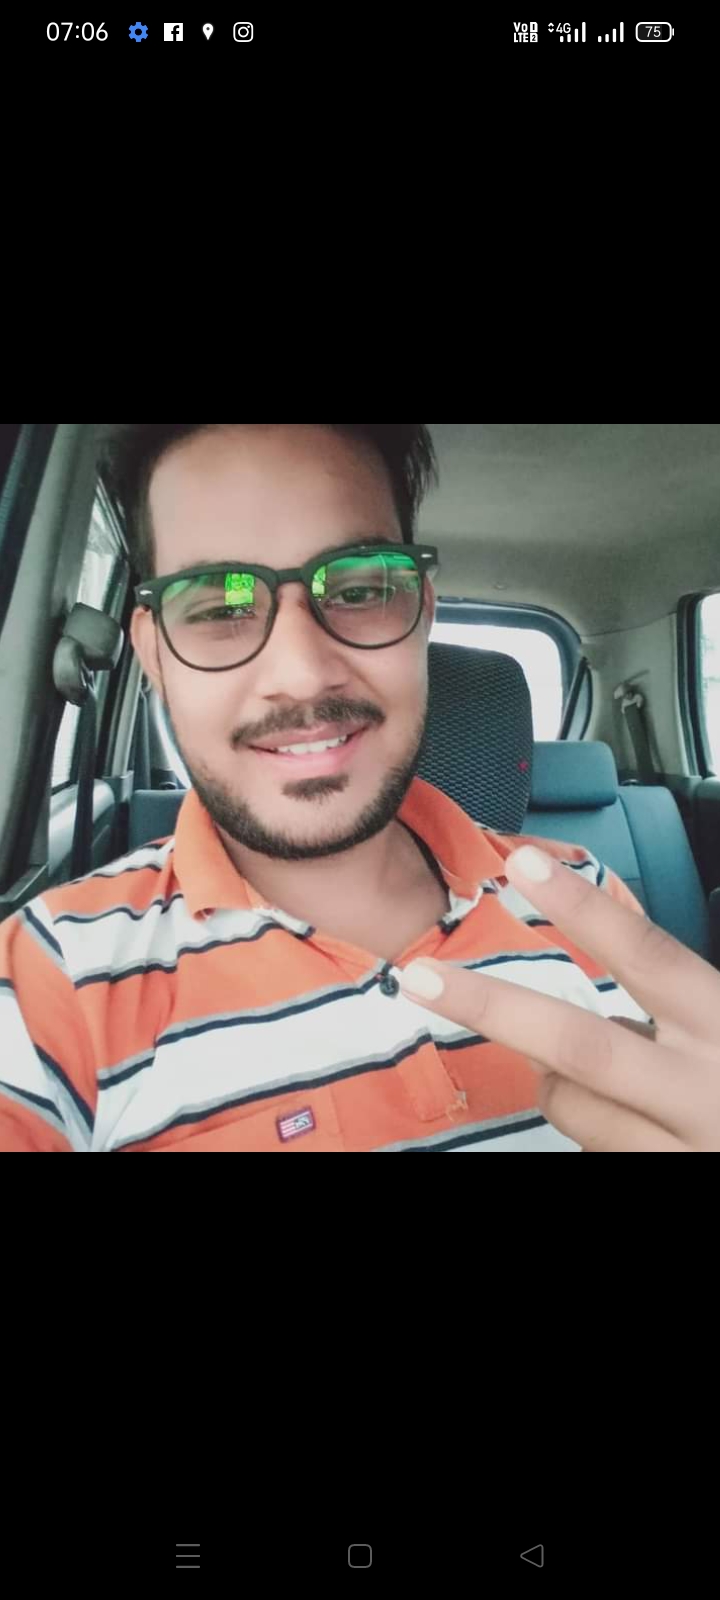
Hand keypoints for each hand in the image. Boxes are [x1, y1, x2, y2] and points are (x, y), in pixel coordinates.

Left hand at [398, 845, 719, 1150]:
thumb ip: (679, 984)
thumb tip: (606, 914)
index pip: (650, 957)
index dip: (582, 910)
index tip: (521, 864)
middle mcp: (705, 1093)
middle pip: (581, 1047)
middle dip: (493, 1009)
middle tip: (417, 978)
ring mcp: (680, 1152)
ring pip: (571, 1105)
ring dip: (556, 1079)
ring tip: (608, 1074)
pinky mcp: (657, 1182)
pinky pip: (591, 1147)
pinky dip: (591, 1126)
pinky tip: (636, 1125)